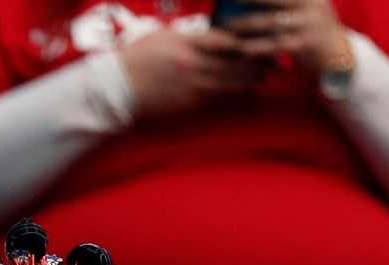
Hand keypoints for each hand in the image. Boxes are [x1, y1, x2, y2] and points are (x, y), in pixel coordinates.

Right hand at [118, 29, 261, 120]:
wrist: (116, 88)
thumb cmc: (136, 58)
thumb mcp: (162, 37)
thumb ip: (190, 37)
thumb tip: (212, 37)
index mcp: (187, 44)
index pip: (227, 40)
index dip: (247, 41)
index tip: (259, 39)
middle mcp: (194, 65)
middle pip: (235, 63)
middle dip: (257, 61)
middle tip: (273, 59)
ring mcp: (192, 86)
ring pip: (231, 82)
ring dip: (250, 80)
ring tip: (263, 77)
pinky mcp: (188, 103)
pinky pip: (217, 98)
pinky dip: (233, 95)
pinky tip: (244, 93)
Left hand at [225, 0, 352, 76]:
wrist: (337, 57)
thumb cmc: (312, 31)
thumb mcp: (306, 10)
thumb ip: (286, 4)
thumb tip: (246, 2)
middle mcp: (312, 4)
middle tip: (230, 0)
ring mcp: (309, 24)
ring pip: (271, 22)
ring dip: (246, 24)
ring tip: (228, 25)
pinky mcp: (305, 44)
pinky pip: (275, 44)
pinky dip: (256, 46)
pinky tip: (241, 48)